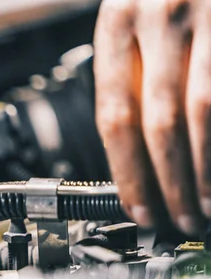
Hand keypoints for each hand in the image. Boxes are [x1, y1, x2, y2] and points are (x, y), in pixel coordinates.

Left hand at [95, 0, 210, 236]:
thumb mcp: (134, 16)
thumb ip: (131, 71)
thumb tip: (132, 150)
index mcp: (118, 23)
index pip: (115, 113)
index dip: (125, 169)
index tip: (136, 206)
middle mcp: (161, 17)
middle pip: (158, 122)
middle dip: (168, 181)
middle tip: (175, 220)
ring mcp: (208, 14)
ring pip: (203, 112)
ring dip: (204, 170)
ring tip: (203, 208)